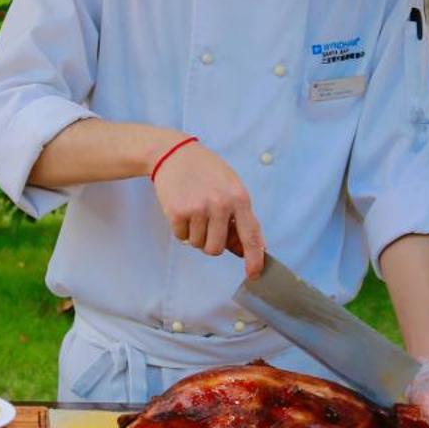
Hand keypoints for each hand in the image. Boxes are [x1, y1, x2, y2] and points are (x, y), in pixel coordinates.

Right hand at [150, 140, 265, 277]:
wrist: (175, 154)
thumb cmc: (207, 171)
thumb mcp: (231, 187)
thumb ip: (240, 217)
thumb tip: (244, 249)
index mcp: (239, 198)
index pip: (250, 236)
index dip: (254, 258)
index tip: (254, 273)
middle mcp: (220, 204)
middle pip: (217, 248)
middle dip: (212, 244)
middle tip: (207, 226)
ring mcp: (198, 209)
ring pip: (198, 244)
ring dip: (196, 235)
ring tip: (194, 212)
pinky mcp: (177, 212)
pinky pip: (182, 237)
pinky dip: (182, 229)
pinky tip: (182, 209)